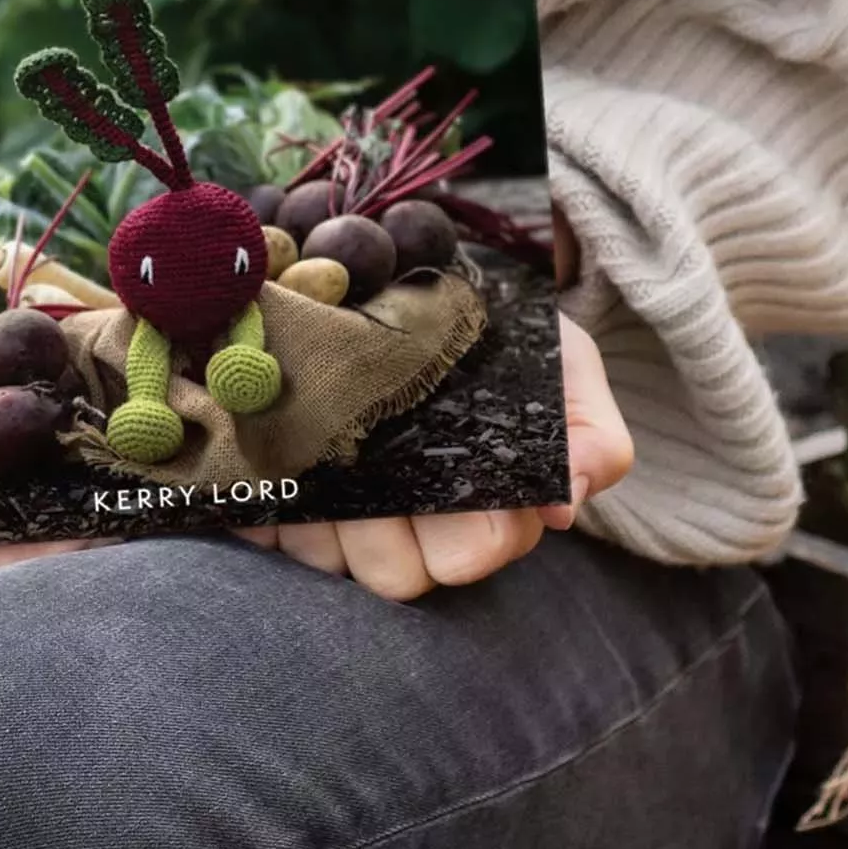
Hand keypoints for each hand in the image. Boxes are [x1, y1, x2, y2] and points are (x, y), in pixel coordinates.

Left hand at [233, 308, 632, 601]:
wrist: (416, 276)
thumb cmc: (499, 334)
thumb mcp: (562, 362)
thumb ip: (587, 431)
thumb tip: (567, 500)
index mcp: (476, 510)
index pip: (473, 555)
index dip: (476, 525)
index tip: (471, 461)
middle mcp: (403, 523)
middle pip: (395, 572)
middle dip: (393, 520)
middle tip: (388, 445)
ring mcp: (334, 512)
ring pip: (326, 556)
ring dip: (325, 502)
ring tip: (329, 425)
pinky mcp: (270, 490)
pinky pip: (261, 520)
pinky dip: (262, 490)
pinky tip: (274, 438)